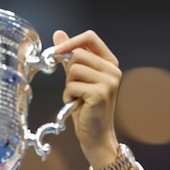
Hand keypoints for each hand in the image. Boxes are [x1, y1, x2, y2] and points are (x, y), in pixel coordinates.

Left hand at [52, 30, 122, 169]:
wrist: (96, 135)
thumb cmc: (87, 108)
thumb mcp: (78, 78)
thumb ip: (70, 56)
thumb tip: (58, 34)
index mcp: (109, 62)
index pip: (90, 37)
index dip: (70, 42)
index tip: (56, 52)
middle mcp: (113, 70)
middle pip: (77, 54)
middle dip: (69, 72)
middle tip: (75, 88)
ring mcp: (108, 81)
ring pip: (73, 70)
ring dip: (68, 86)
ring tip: (77, 97)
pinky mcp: (100, 93)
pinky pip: (72, 85)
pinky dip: (69, 96)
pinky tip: (78, 105)